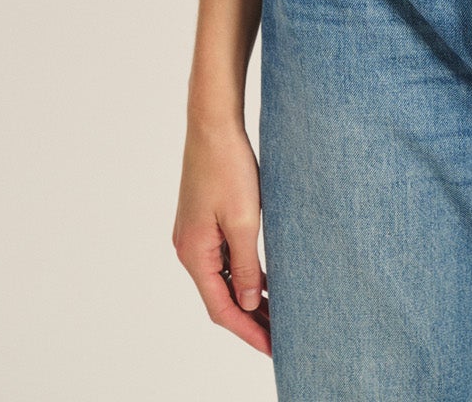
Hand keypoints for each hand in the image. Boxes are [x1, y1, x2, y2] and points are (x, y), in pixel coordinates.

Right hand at [172, 118, 270, 355]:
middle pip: (221, 297)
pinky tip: (265, 281)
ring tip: (279, 315)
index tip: (273, 347)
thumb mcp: (243, 221)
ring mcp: (196, 235)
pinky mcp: (205, 221)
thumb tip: (247, 304)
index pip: (221, 308)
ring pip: (224, 278)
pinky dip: (244, 273)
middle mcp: (189, 249)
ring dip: (248, 296)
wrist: (213, 125)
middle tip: (281, 338)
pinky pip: (225, 258)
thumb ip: (245, 265)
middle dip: (250, 319)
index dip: (248, 331)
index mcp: (194, 254)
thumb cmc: (228, 167)